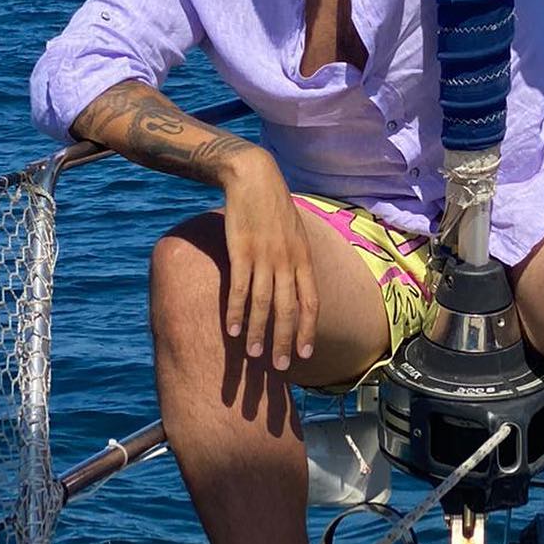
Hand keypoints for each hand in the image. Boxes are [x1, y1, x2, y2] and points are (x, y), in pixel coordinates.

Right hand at [220, 148, 318, 372]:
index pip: (311, 301)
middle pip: (289, 309)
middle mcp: (287, 261)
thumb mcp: (295, 233)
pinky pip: (240, 288)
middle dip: (285, 340)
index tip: (305, 354)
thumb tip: (299, 287)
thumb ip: (297, 261)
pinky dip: (236, 311)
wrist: (253, 177)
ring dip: (259, 332)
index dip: (308, 329)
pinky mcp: (242, 250)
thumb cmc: (273, 207)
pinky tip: (232, 331)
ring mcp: (265, 256)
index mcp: (303, 258)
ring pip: (264, 303)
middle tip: (279, 367)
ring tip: (253, 356)